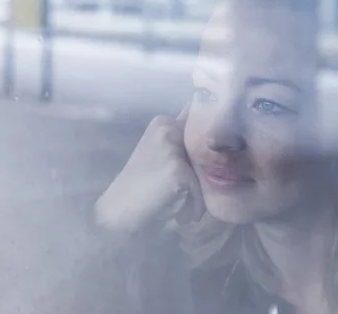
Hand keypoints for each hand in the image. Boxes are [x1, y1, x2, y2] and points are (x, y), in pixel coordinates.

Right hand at [94, 105, 204, 232]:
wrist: (121, 207)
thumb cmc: (143, 184)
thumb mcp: (161, 154)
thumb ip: (182, 143)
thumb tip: (216, 142)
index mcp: (163, 122)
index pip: (198, 123)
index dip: (206, 146)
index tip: (196, 168)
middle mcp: (168, 128)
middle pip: (207, 151)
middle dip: (202, 173)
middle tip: (185, 193)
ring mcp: (172, 148)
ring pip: (204, 172)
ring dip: (198, 191)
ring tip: (182, 205)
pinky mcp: (177, 169)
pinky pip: (199, 189)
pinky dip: (195, 205)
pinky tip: (182, 214)